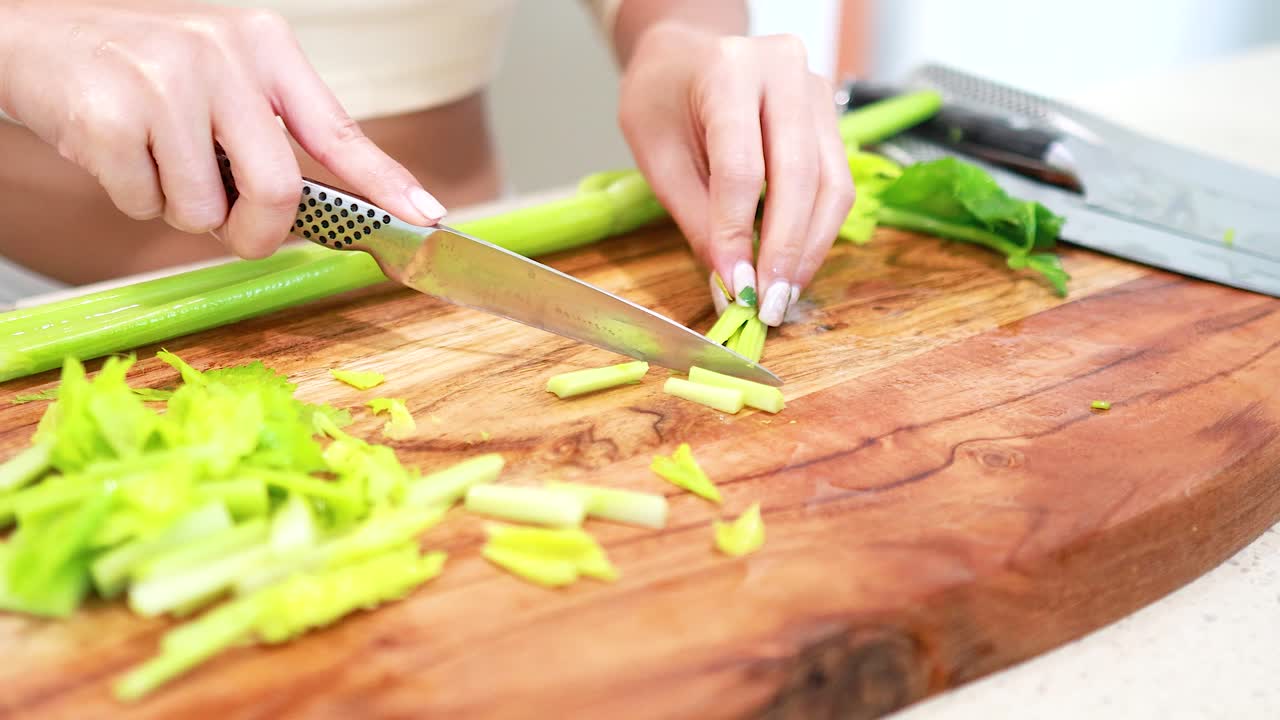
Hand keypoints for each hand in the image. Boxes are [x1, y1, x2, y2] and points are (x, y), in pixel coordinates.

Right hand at [0, 0, 445, 258]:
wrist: (30, 37)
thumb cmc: (139, 70)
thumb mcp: (221, 78)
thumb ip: (273, 134)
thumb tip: (330, 212)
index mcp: (262, 45)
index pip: (337, 129)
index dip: (386, 182)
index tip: (427, 217)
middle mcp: (220, 55)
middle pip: (279, 190)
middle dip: (257, 232)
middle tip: (235, 229)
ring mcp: (164, 81)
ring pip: (205, 209)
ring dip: (181, 210)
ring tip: (155, 159)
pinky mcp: (109, 114)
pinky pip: (145, 205)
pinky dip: (132, 198)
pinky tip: (115, 150)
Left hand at [618, 24, 853, 324]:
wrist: (685, 57)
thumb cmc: (663, 100)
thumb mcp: (658, 158)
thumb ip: (697, 220)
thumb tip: (730, 286)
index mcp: (728, 71)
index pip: (741, 167)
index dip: (737, 232)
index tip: (734, 285)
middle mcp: (784, 71)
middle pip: (799, 176)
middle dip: (785, 249)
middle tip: (769, 303)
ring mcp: (816, 92)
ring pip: (832, 185)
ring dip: (811, 248)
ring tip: (784, 294)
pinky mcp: (830, 118)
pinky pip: (837, 184)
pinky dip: (818, 232)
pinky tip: (795, 265)